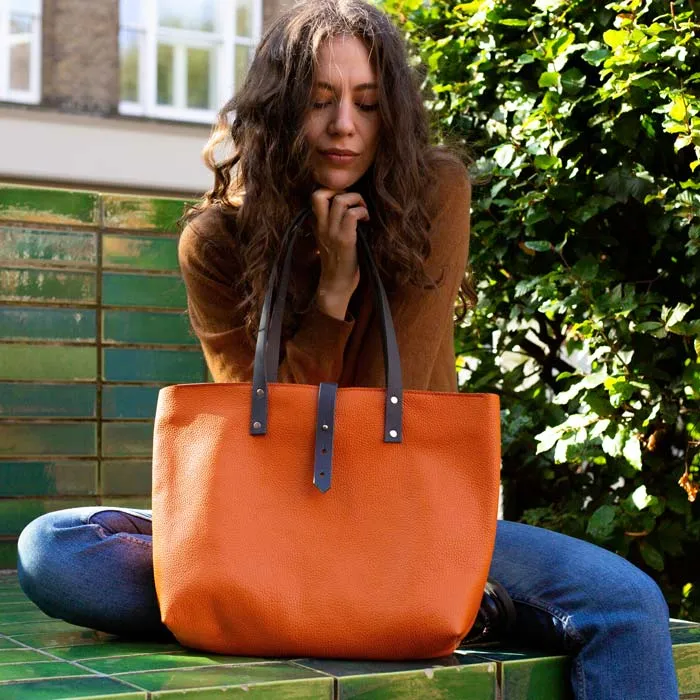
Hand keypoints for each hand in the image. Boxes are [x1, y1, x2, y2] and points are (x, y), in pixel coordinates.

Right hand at [310, 190, 368, 318]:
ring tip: (363, 211)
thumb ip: (331, 226)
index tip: (345, 200)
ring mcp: (332, 233)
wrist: (335, 286)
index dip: (332, 191)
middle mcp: (322, 227)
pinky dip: (362, 212)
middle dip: (342, 190)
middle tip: (354, 202)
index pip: (316, 197)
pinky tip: (366, 221)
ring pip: (340, 200)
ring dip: (356, 200)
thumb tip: (346, 211)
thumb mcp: (329, 241)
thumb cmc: (337, 265)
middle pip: (321, 193)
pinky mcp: (345, 240)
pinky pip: (352, 215)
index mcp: (317, 226)